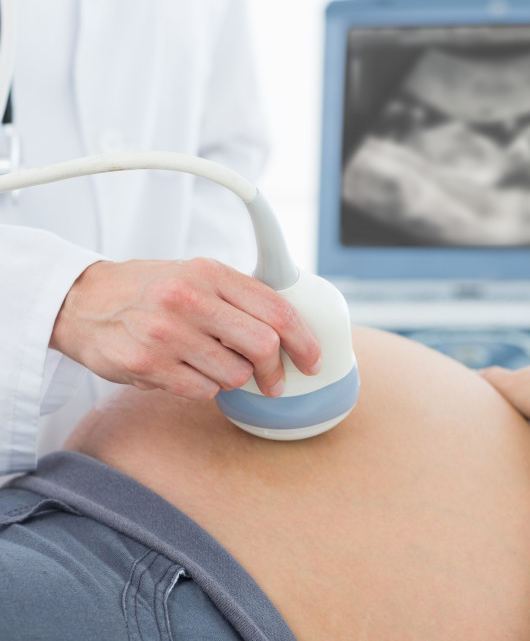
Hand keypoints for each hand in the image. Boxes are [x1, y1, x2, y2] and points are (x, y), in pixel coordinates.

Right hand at [50, 258, 320, 399]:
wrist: (82, 301)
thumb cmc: (152, 289)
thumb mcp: (197, 275)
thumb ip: (240, 296)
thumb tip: (293, 329)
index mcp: (210, 272)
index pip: (277, 310)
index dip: (305, 340)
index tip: (313, 360)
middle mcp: (189, 298)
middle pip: (263, 345)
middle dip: (275, 371)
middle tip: (274, 382)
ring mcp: (166, 333)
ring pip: (234, 374)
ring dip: (233, 378)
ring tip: (213, 365)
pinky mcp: (146, 364)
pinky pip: (202, 391)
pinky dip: (204, 388)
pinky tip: (186, 372)